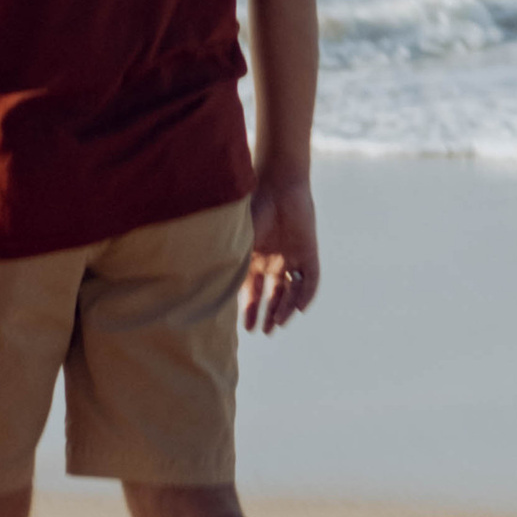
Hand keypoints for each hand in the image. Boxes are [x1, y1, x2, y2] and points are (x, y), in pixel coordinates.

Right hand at [241, 172, 318, 332]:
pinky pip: (310, 279)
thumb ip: (228, 263)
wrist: (279, 184)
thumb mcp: (237, 240)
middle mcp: (273, 261)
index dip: (250, 310)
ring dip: (285, 308)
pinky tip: (299, 308)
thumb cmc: (253, 209)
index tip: (247, 328)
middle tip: (264, 332)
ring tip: (278, 324)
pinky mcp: (309, 252)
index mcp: (254, 258)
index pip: (252, 291)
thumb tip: (206, 289)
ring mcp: (292, 257)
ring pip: (291, 291)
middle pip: (272, 295)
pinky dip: (306, 295)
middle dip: (268, 314)